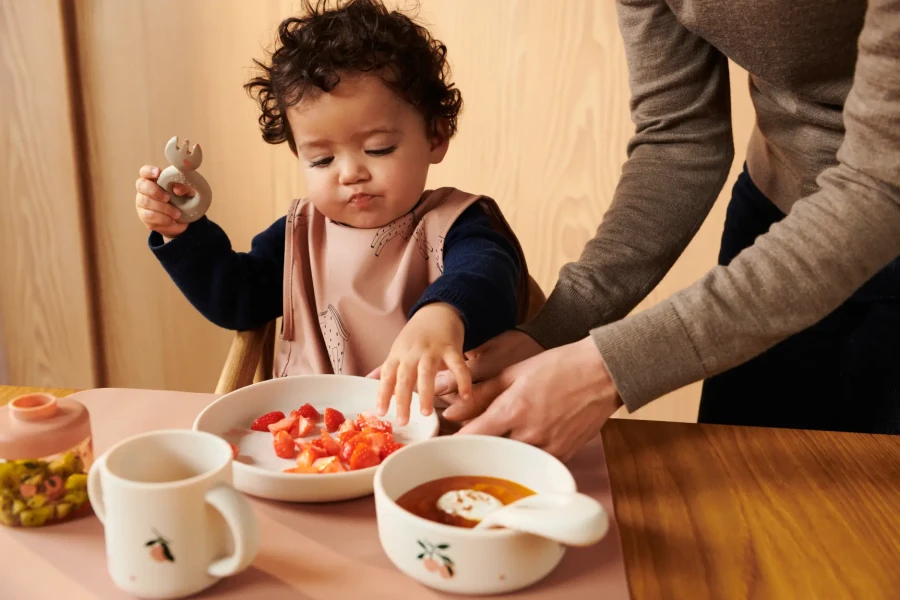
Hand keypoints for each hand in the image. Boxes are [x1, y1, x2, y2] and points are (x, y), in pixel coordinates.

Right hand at [135, 165, 193, 238]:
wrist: (183, 220)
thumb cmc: (183, 200)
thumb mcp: (188, 193)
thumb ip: (184, 188)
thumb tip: (177, 189)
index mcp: (155, 179)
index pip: (145, 171)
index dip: (149, 171)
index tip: (157, 173)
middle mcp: (145, 190)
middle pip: (141, 185)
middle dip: (155, 191)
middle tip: (168, 198)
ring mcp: (142, 203)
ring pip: (146, 202)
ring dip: (164, 208)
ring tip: (177, 214)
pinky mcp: (144, 216)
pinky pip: (149, 216)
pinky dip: (163, 219)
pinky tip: (171, 220)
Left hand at [372, 302, 471, 425]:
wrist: (439, 310)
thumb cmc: (417, 335)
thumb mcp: (398, 349)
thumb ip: (386, 368)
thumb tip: (367, 381)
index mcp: (398, 354)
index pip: (387, 375)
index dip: (382, 394)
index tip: (380, 413)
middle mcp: (412, 352)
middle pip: (404, 377)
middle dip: (402, 400)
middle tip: (403, 421)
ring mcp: (432, 350)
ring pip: (426, 372)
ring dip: (426, 393)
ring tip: (425, 413)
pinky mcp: (451, 348)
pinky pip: (458, 365)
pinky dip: (463, 380)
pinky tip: (465, 396)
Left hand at [443, 337, 622, 460]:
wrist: (602, 373)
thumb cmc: (559, 367)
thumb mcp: (514, 373)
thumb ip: (481, 393)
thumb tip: (451, 411)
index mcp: (512, 409)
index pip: (471, 437)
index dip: (456, 442)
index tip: (446, 445)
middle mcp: (529, 433)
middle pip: (490, 453)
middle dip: (478, 450)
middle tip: (470, 446)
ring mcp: (548, 447)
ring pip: (513, 461)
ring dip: (502, 455)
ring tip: (498, 444)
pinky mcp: (564, 455)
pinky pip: (535, 463)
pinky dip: (525, 457)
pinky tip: (524, 444)